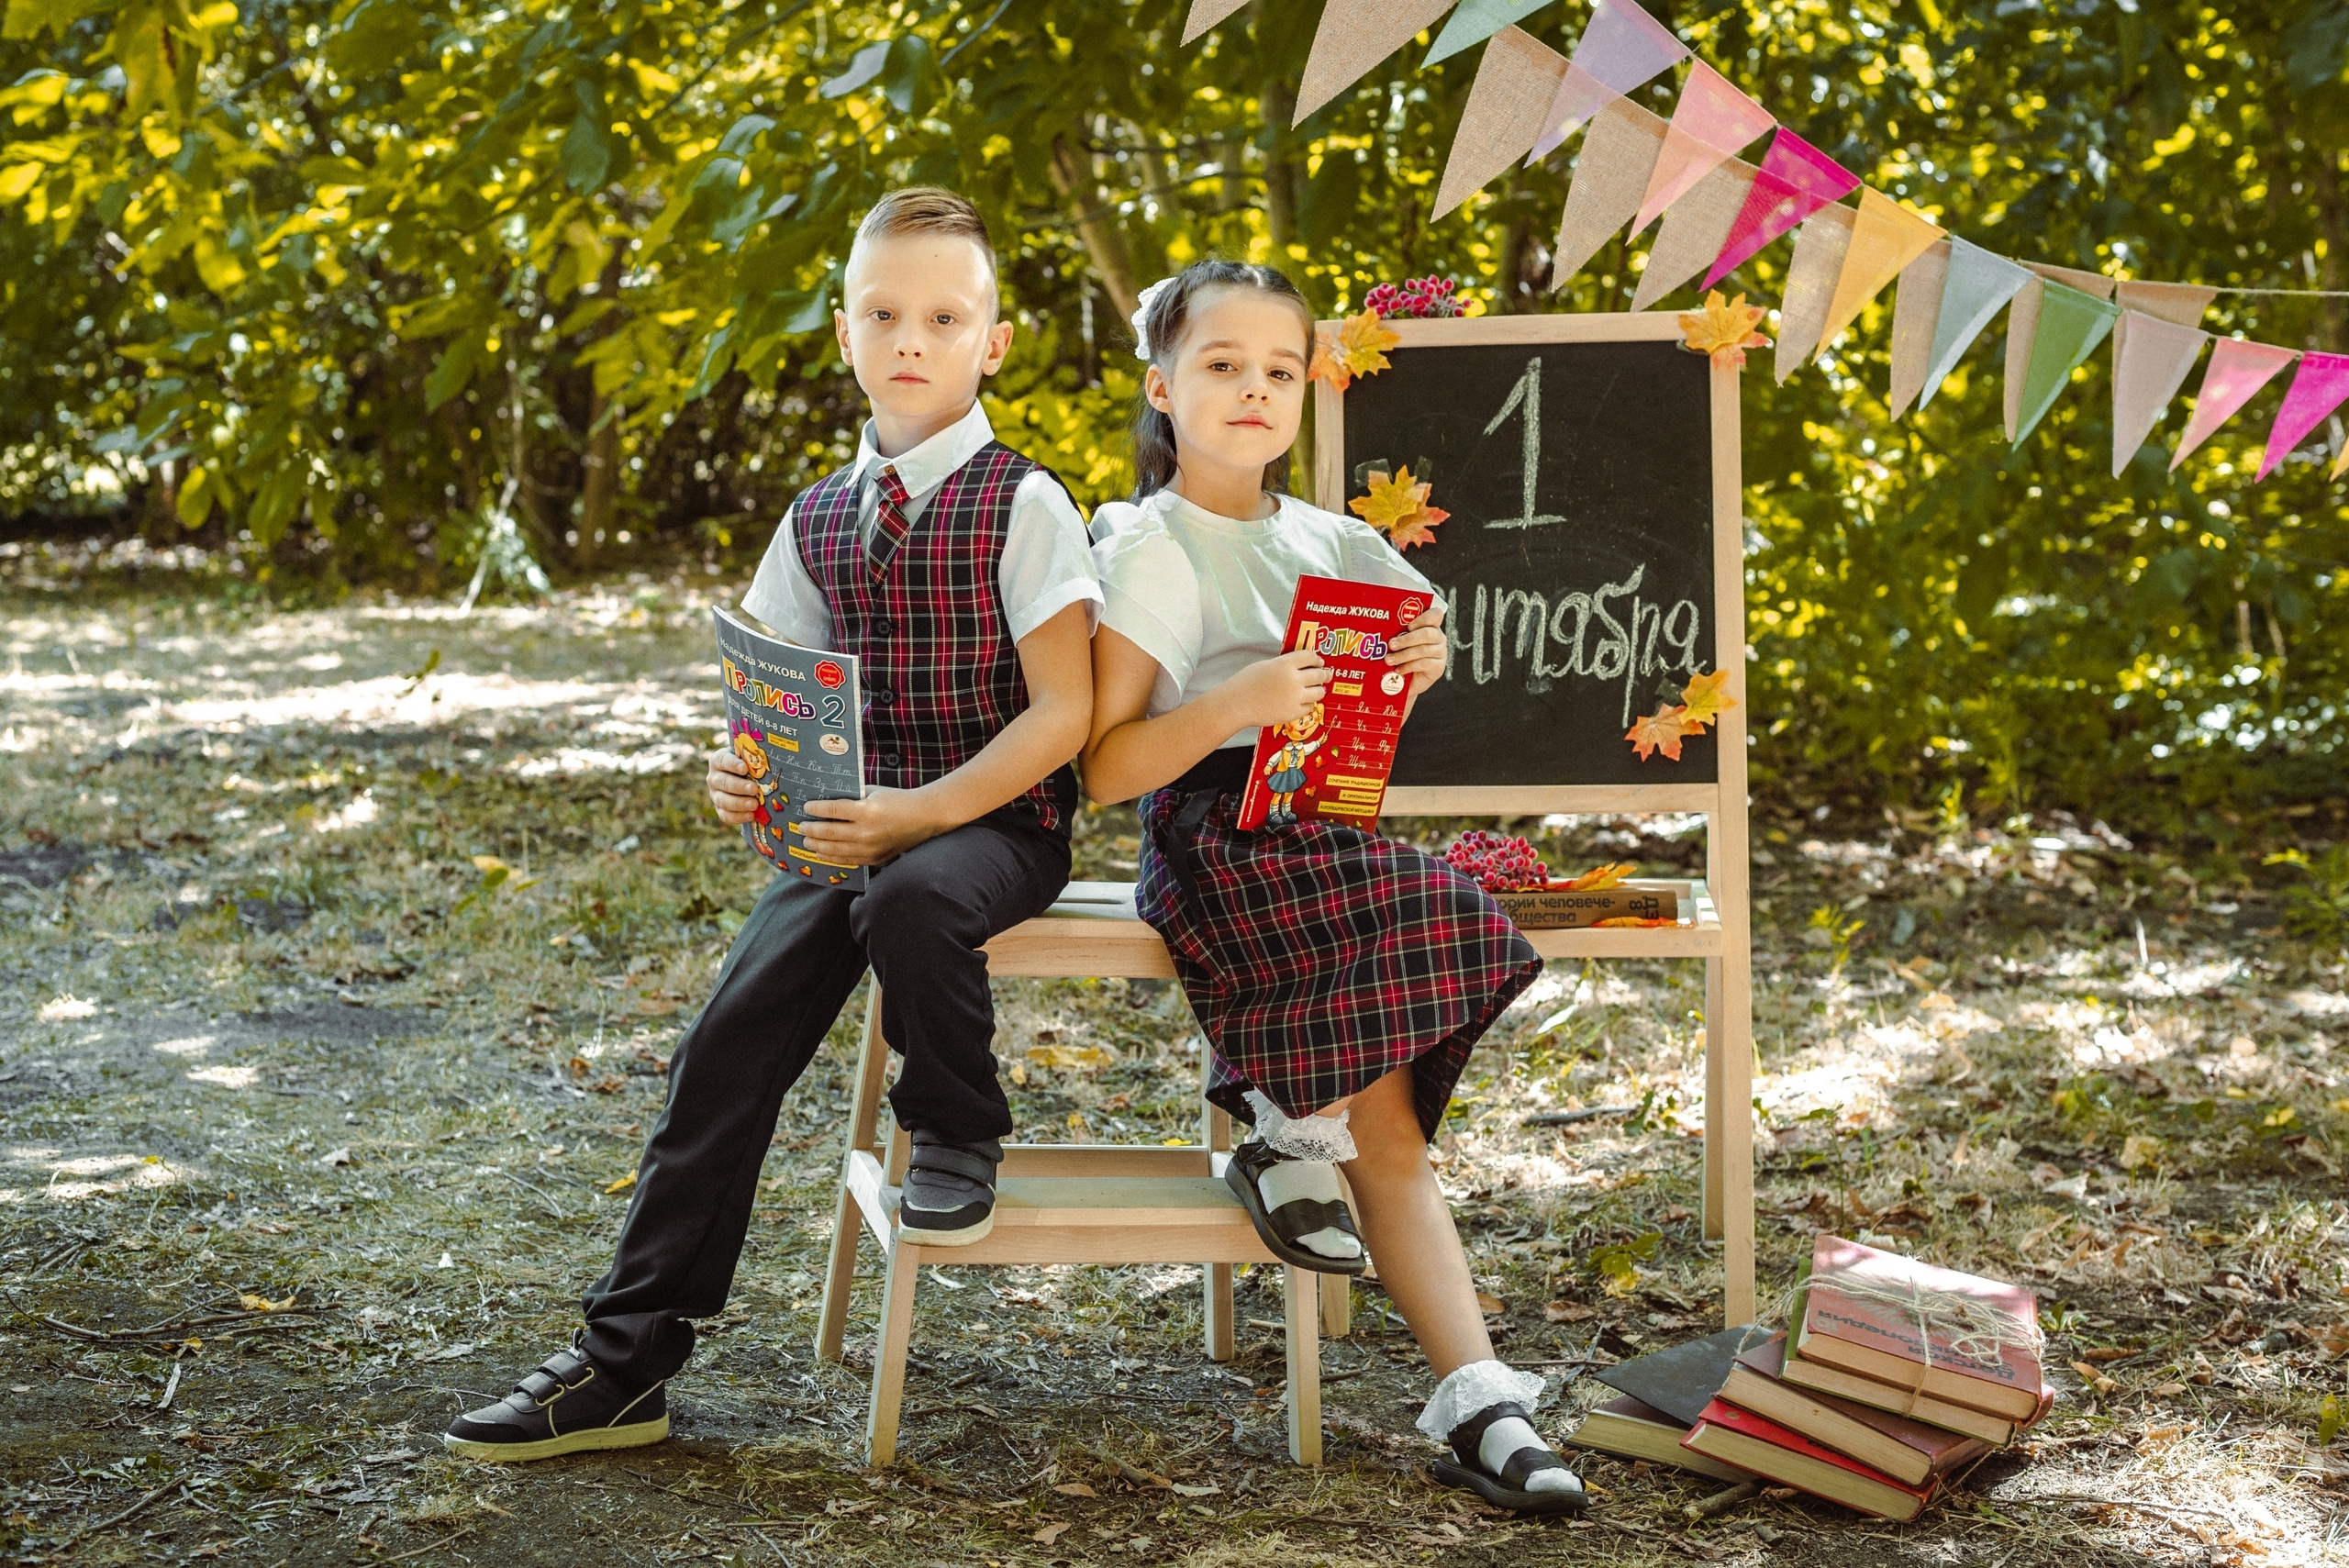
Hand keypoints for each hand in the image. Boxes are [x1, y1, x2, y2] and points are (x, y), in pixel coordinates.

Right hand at [706, 748, 762, 825]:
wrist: (746, 780)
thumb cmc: (750, 765)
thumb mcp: (750, 759)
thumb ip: (754, 760)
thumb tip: (769, 764)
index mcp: (718, 761)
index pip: (723, 760)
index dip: (733, 765)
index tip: (745, 768)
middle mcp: (714, 778)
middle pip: (723, 782)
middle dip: (739, 786)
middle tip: (754, 789)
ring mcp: (715, 794)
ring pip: (723, 800)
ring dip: (739, 803)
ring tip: (754, 804)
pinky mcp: (720, 809)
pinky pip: (725, 815)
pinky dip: (738, 817)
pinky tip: (751, 815)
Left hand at [798, 786, 945, 865]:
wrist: (924, 817)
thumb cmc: (898, 800)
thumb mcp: (873, 792)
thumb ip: (852, 797)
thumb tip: (828, 803)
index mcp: (866, 810)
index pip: (832, 811)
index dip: (816, 809)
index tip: (806, 808)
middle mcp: (866, 832)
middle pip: (829, 833)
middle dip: (811, 830)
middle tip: (801, 828)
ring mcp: (871, 848)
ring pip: (835, 850)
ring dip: (817, 846)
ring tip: (807, 842)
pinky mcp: (875, 858)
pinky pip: (848, 860)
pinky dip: (832, 857)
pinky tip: (823, 853)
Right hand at [1221, 649, 1332, 729]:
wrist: (1237, 704)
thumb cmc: (1246, 683)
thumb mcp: (1266, 665)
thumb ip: (1284, 665)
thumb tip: (1298, 667)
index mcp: (1285, 663)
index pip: (1310, 656)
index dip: (1317, 659)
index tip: (1319, 661)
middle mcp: (1294, 679)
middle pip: (1319, 674)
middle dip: (1324, 674)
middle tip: (1326, 675)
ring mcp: (1296, 697)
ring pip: (1319, 692)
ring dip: (1319, 690)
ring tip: (1317, 690)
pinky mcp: (1294, 712)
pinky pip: (1310, 707)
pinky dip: (1308, 704)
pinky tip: (1304, 702)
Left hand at [1387, 606, 1447, 695]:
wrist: (1408, 680)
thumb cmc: (1403, 656)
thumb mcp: (1400, 642)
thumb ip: (1397, 633)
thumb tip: (1380, 630)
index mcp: (1430, 626)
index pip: (1435, 615)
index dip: (1423, 618)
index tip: (1409, 626)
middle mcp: (1439, 638)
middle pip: (1427, 634)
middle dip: (1407, 639)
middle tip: (1391, 644)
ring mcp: (1440, 653)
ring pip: (1423, 650)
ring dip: (1403, 655)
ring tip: (1389, 659)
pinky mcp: (1438, 667)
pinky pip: (1423, 664)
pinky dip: (1408, 666)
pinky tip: (1398, 669)